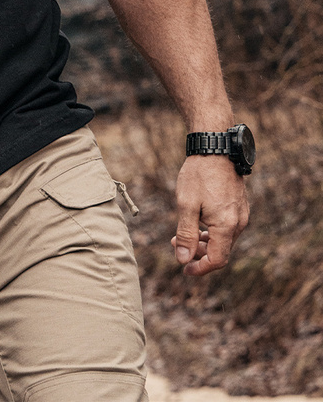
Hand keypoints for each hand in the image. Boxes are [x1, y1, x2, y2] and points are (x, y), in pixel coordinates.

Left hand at [172, 155, 249, 275]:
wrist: (215, 148)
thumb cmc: (198, 174)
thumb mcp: (186, 204)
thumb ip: (186, 234)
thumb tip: (183, 260)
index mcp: (227, 225)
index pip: (217, 260)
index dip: (200, 268)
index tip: (184, 269)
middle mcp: (239, 223)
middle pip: (221, 251)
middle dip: (198, 253)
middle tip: (175, 243)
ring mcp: (242, 215)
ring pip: (224, 240)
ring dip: (204, 242)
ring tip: (182, 234)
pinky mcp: (240, 207)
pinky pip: (227, 228)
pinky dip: (211, 231)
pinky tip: (196, 222)